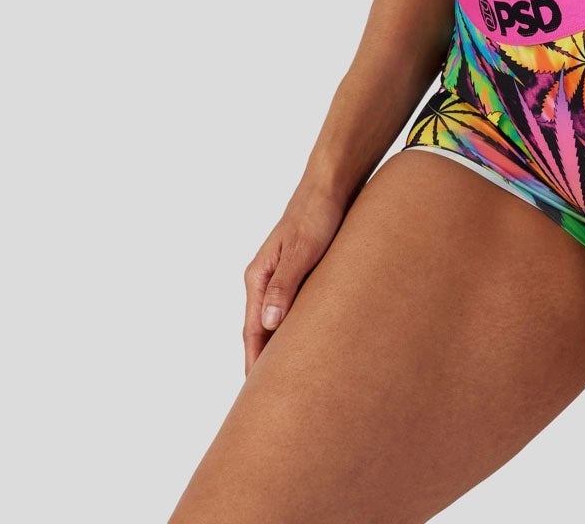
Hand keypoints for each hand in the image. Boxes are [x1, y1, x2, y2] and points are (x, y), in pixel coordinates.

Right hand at [242, 183, 348, 375]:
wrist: (333, 185)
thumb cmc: (316, 214)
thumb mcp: (302, 250)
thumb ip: (285, 285)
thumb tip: (268, 324)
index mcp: (258, 277)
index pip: (251, 331)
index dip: (255, 363)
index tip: (257, 394)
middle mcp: (267, 280)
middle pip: (262, 331)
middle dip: (266, 363)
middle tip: (274, 399)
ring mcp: (284, 277)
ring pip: (279, 322)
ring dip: (284, 348)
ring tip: (294, 380)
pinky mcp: (304, 274)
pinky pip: (297, 309)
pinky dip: (300, 329)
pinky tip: (312, 344)